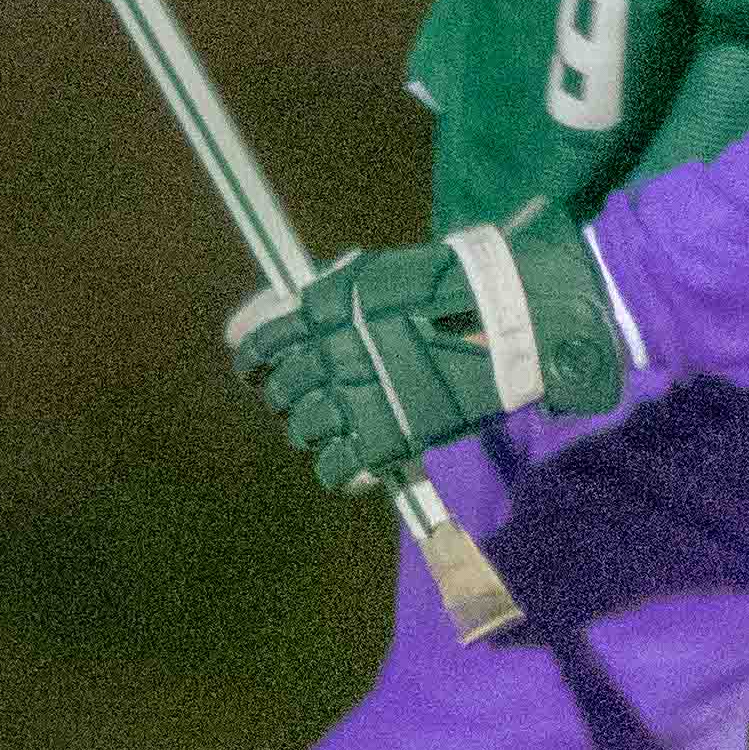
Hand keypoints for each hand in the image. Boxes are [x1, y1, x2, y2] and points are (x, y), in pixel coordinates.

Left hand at [226, 215, 634, 494]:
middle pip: (282, 394)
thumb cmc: (442, 290)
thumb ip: (313, 299)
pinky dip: (341, 472)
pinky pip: (335, 469)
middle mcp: (328, 354)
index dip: (252, 364)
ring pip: (304, 431)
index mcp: (323, 309)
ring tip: (344, 428)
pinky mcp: (382, 437)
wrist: (504, 318)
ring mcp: (354, 398)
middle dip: (291, 400)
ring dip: (317, 433)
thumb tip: (244, 327)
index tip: (256, 374)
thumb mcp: (369, 278)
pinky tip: (357, 465)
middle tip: (318, 400)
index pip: (261, 345)